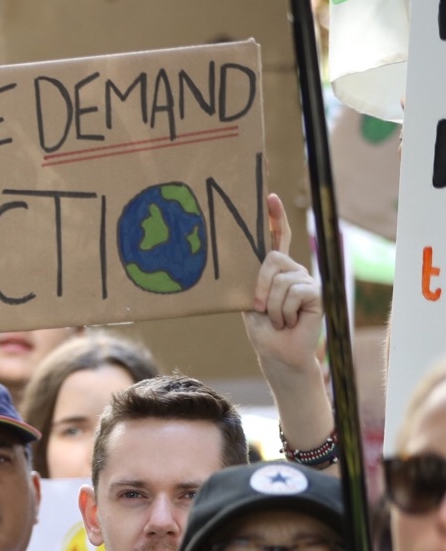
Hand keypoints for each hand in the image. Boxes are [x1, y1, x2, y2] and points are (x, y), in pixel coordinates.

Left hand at [242, 193, 322, 373]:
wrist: (277, 352)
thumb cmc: (261, 329)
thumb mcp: (247, 302)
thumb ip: (248, 281)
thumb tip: (235, 263)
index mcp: (274, 270)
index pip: (277, 238)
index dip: (275, 218)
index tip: (270, 197)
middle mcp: (292, 270)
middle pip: (273, 259)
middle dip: (260, 286)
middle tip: (258, 308)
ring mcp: (305, 280)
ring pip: (281, 281)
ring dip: (271, 306)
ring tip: (276, 319)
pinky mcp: (315, 293)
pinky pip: (294, 293)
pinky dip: (284, 312)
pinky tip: (288, 322)